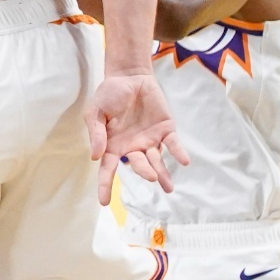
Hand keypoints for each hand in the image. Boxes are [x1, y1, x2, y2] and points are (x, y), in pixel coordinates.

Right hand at [84, 72, 188, 204]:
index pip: (108, 169)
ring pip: (156, 160)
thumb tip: (96, 157)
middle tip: (150, 176)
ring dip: (163, 173)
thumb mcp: (95, 111)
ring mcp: (150, 140)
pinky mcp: (166, 130)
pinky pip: (173, 145)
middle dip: (144, 172)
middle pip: (138, 165)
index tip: (103, 202)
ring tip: (168, 186)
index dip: (105, 185)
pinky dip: (179, 153)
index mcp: (113, 145)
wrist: (129, 76)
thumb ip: (96, 132)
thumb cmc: (109, 94)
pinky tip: (184, 161)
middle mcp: (132, 147)